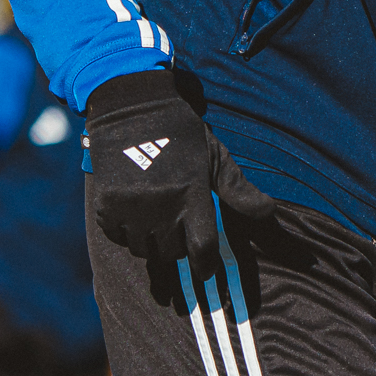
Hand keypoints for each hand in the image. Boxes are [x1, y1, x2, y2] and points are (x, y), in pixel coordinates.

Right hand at [84, 71, 275, 278]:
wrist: (132, 107)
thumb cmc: (181, 133)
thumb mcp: (214, 155)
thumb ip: (237, 188)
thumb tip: (269, 212)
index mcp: (191, 193)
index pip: (201, 248)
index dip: (206, 265)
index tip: (206, 269)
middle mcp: (160, 205)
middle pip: (173, 252)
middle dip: (179, 245)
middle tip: (178, 222)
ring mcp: (130, 207)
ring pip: (144, 250)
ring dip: (152, 242)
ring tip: (156, 216)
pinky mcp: (106, 205)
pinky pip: (117, 237)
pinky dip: (125, 231)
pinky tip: (133, 210)